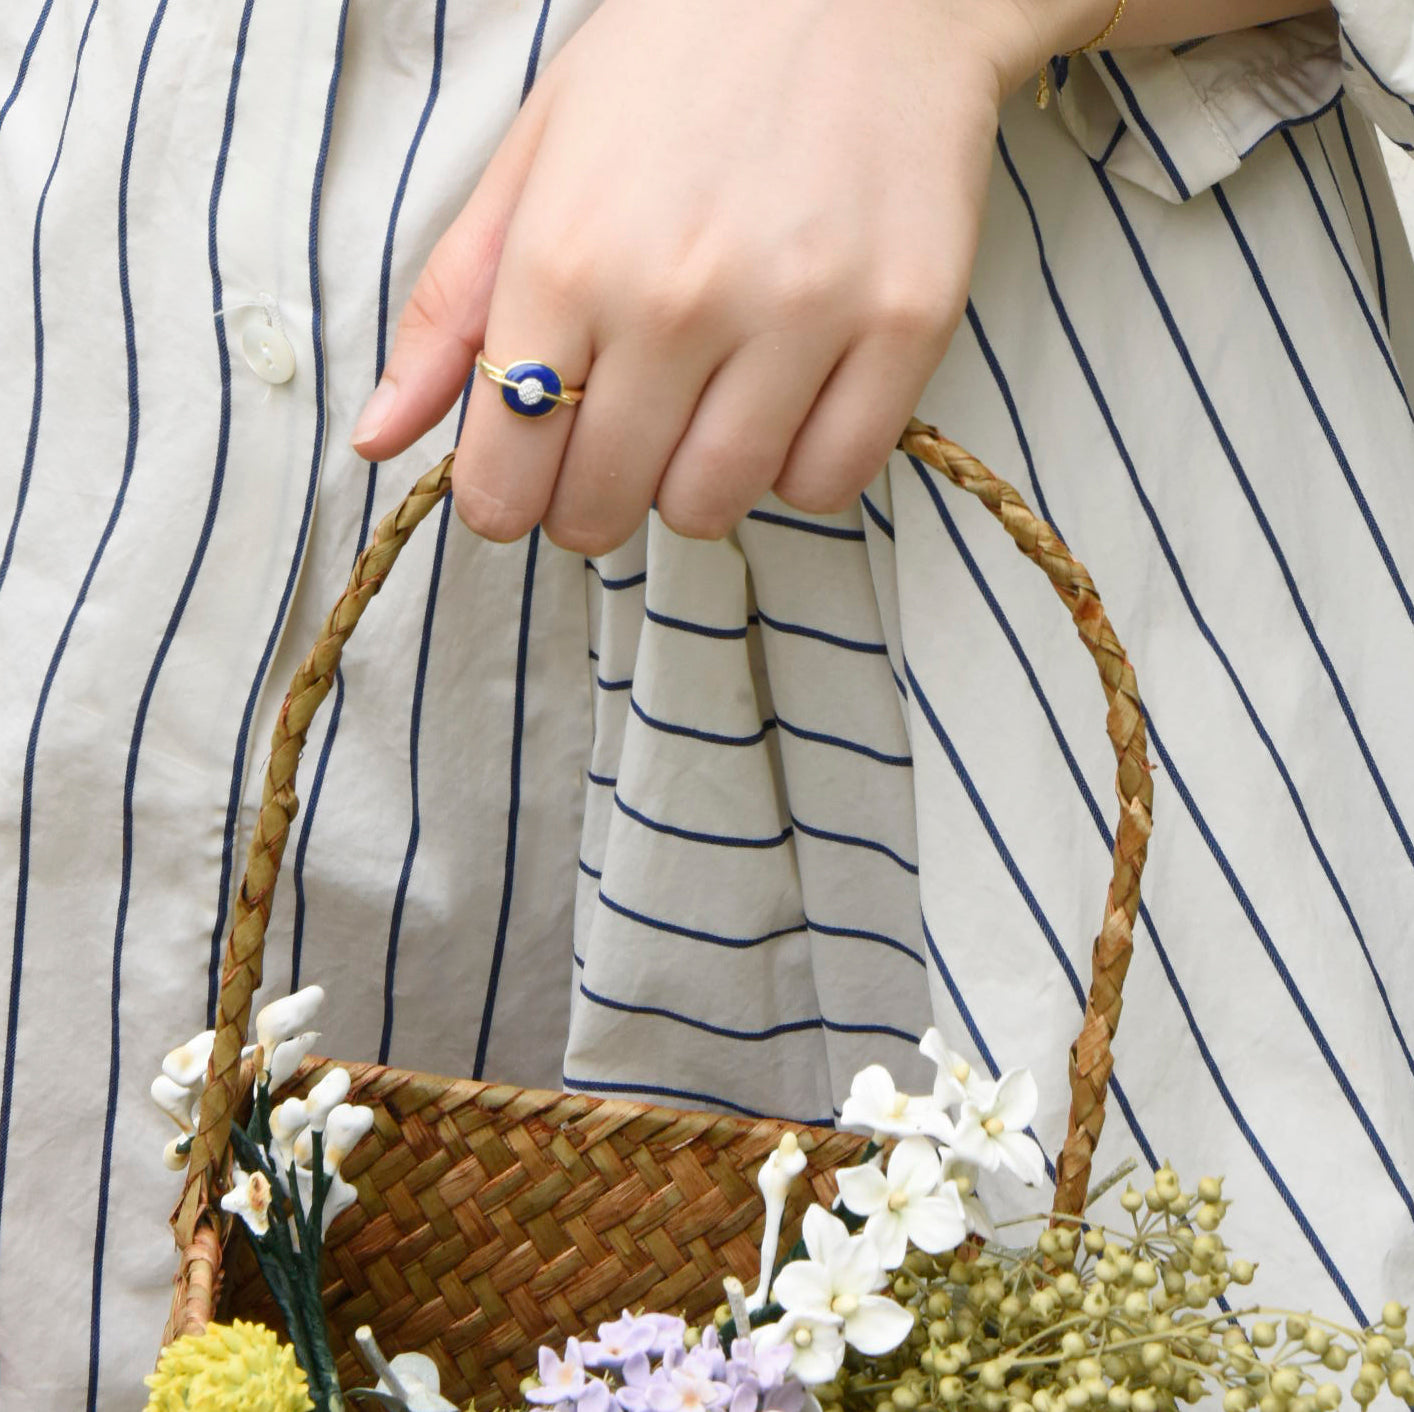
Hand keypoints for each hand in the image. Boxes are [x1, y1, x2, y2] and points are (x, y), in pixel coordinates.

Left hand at [352, 0, 1076, 552]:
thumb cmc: (678, 64)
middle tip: (615, 441)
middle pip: (605, 508)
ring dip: (693, 484)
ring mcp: (801, 315)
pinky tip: (786, 404)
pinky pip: (829, 483)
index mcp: (564, 259)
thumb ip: (450, 310)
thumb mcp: (533, 164)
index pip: (504, 477)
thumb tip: (380, 438)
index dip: (503, 503)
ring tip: (705, 406)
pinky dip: (798, 469)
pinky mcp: (904, 325)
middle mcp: (677, 299)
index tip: (522, 485)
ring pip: (715, 507)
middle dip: (590, 499)